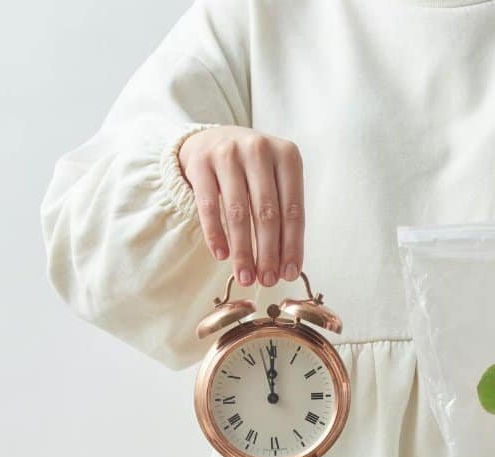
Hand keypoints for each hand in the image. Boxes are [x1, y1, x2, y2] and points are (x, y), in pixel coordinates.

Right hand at [179, 126, 304, 286]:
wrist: (214, 139)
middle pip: (267, 213)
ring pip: (238, 213)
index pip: (293, 209)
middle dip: (268, 253)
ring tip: (245, 276)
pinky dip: (216, 235)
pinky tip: (222, 256)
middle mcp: (259, 150)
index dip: (292, 245)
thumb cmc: (254, 168)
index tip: (289, 273)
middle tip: (267, 281)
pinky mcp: (201, 163)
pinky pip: (209, 207)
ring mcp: (228, 154)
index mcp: (288, 155)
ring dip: (243, 250)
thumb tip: (287, 265)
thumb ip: (284, 213)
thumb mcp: (276, 178)